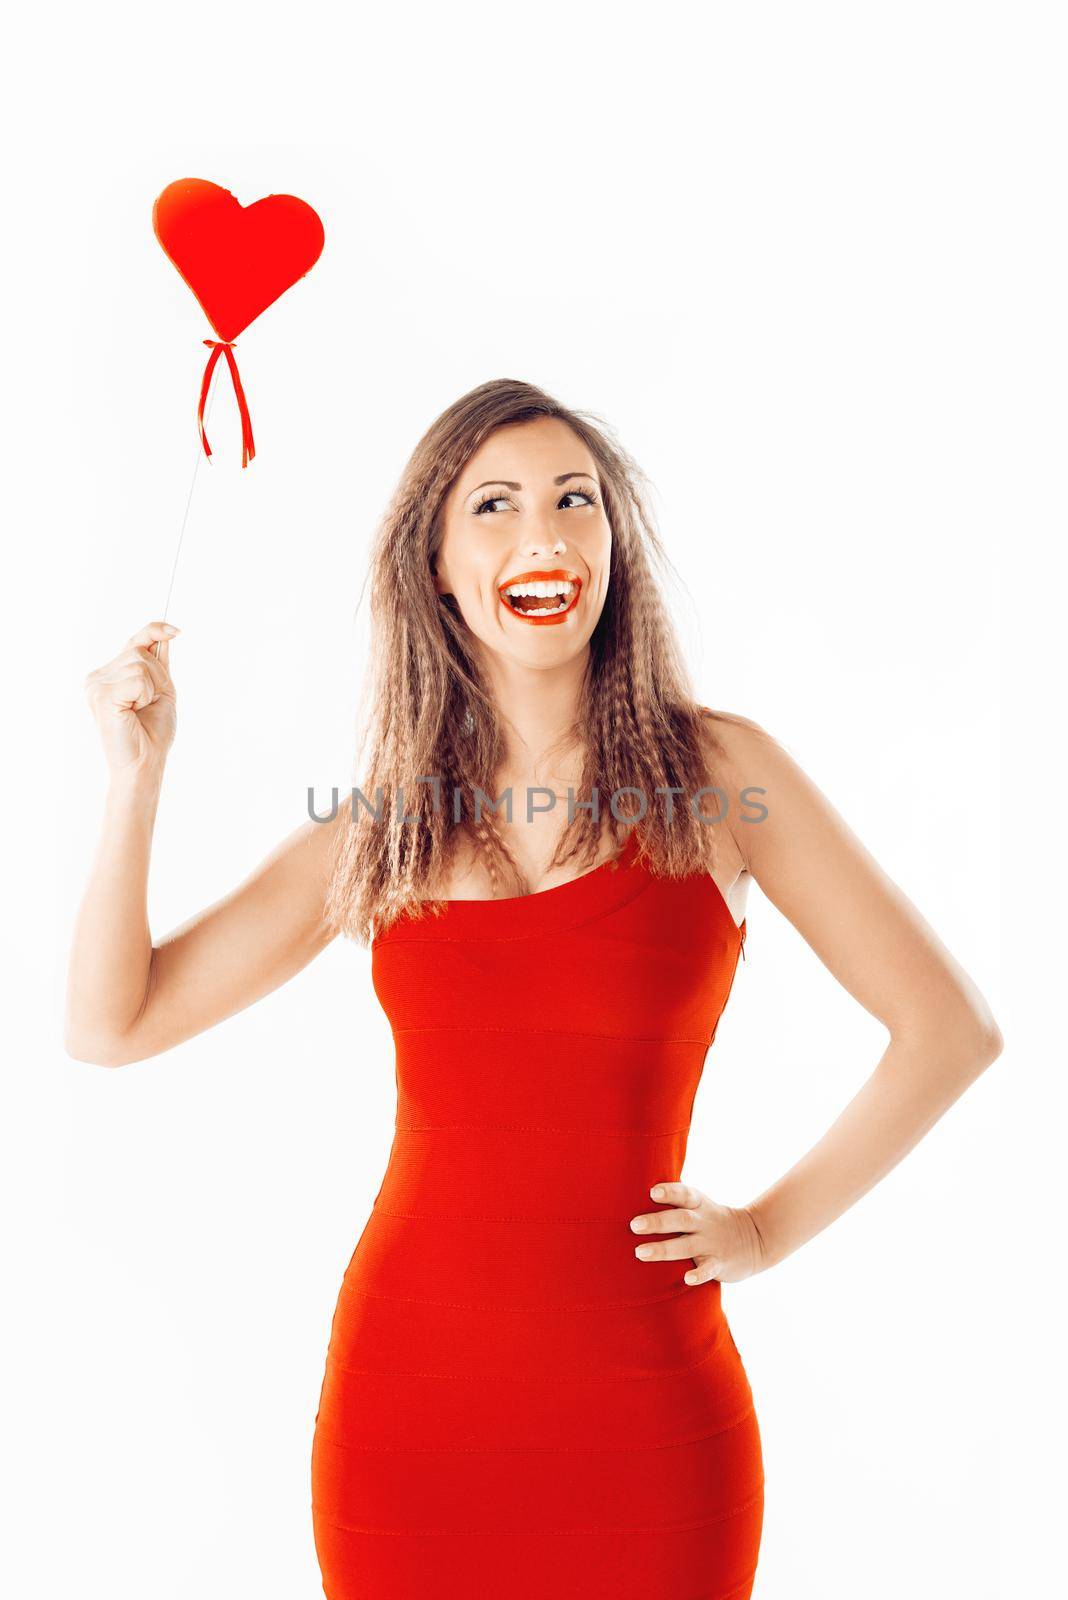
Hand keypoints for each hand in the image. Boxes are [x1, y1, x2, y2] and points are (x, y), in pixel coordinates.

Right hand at [83, 620, 179, 779]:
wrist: (145, 764)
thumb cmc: (152, 733)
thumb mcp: (161, 690)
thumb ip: (158, 663)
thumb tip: (164, 633)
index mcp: (109, 676)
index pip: (132, 642)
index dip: (154, 630)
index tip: (176, 631)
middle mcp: (97, 678)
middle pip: (139, 650)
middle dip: (158, 675)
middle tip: (151, 702)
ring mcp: (96, 685)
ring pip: (140, 662)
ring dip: (153, 687)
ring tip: (141, 709)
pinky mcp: (101, 695)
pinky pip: (137, 678)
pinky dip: (145, 694)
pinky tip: (134, 712)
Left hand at [629, 1181, 765, 1284]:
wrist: (756, 1238)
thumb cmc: (712, 1220)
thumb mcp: (699, 1205)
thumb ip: (674, 1201)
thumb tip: (633, 1192)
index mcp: (699, 1204)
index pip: (684, 1194)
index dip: (669, 1192)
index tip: (652, 1192)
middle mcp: (704, 1222)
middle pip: (680, 1219)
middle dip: (657, 1222)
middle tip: (634, 1224)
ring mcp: (712, 1243)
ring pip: (687, 1246)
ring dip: (663, 1249)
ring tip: (640, 1252)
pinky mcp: (719, 1264)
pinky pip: (709, 1269)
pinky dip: (699, 1274)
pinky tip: (687, 1278)